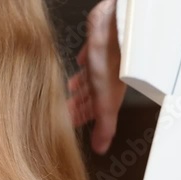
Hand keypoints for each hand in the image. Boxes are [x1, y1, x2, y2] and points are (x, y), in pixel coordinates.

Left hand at [68, 0, 126, 153]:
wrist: (116, 31)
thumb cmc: (112, 64)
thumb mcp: (105, 102)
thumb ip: (104, 126)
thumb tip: (101, 148)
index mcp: (109, 96)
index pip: (95, 113)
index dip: (83, 119)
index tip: (71, 125)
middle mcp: (106, 81)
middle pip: (90, 97)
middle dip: (78, 104)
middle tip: (63, 110)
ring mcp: (102, 64)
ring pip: (89, 79)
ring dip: (79, 86)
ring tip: (68, 90)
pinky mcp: (98, 47)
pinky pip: (89, 58)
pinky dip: (84, 64)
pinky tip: (78, 63)